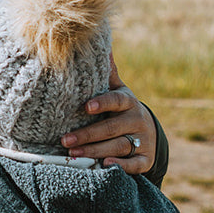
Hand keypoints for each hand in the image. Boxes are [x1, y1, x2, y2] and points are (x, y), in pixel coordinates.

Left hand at [60, 54, 156, 174]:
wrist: (147, 133)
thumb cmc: (121, 110)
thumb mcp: (117, 91)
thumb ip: (107, 74)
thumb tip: (101, 46)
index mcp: (128, 102)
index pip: (117, 100)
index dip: (103, 103)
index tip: (85, 107)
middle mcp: (138, 120)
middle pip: (113, 128)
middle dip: (88, 134)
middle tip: (65, 140)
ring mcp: (143, 140)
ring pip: (120, 146)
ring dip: (96, 151)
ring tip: (74, 154)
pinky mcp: (146, 159)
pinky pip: (135, 164)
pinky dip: (121, 166)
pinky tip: (104, 165)